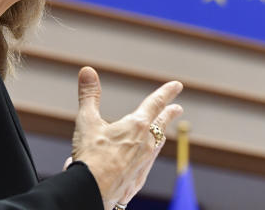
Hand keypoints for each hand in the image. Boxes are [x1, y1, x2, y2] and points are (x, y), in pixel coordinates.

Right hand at [71, 66, 182, 209]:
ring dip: (160, 135)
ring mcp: (144, 163)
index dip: (166, 92)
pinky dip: (148, 155)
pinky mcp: (138, 180)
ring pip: (156, 145)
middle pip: (162, 125)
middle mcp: (146, 144)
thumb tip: (87, 71)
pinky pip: (147, 163)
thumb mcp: (86, 122)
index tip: (177, 85)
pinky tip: (144, 160)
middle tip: (177, 108)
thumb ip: (89, 95)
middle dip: (169, 114)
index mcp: (136, 126)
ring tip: (161, 132)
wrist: (92, 193)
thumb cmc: (90, 157)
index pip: (155, 103)